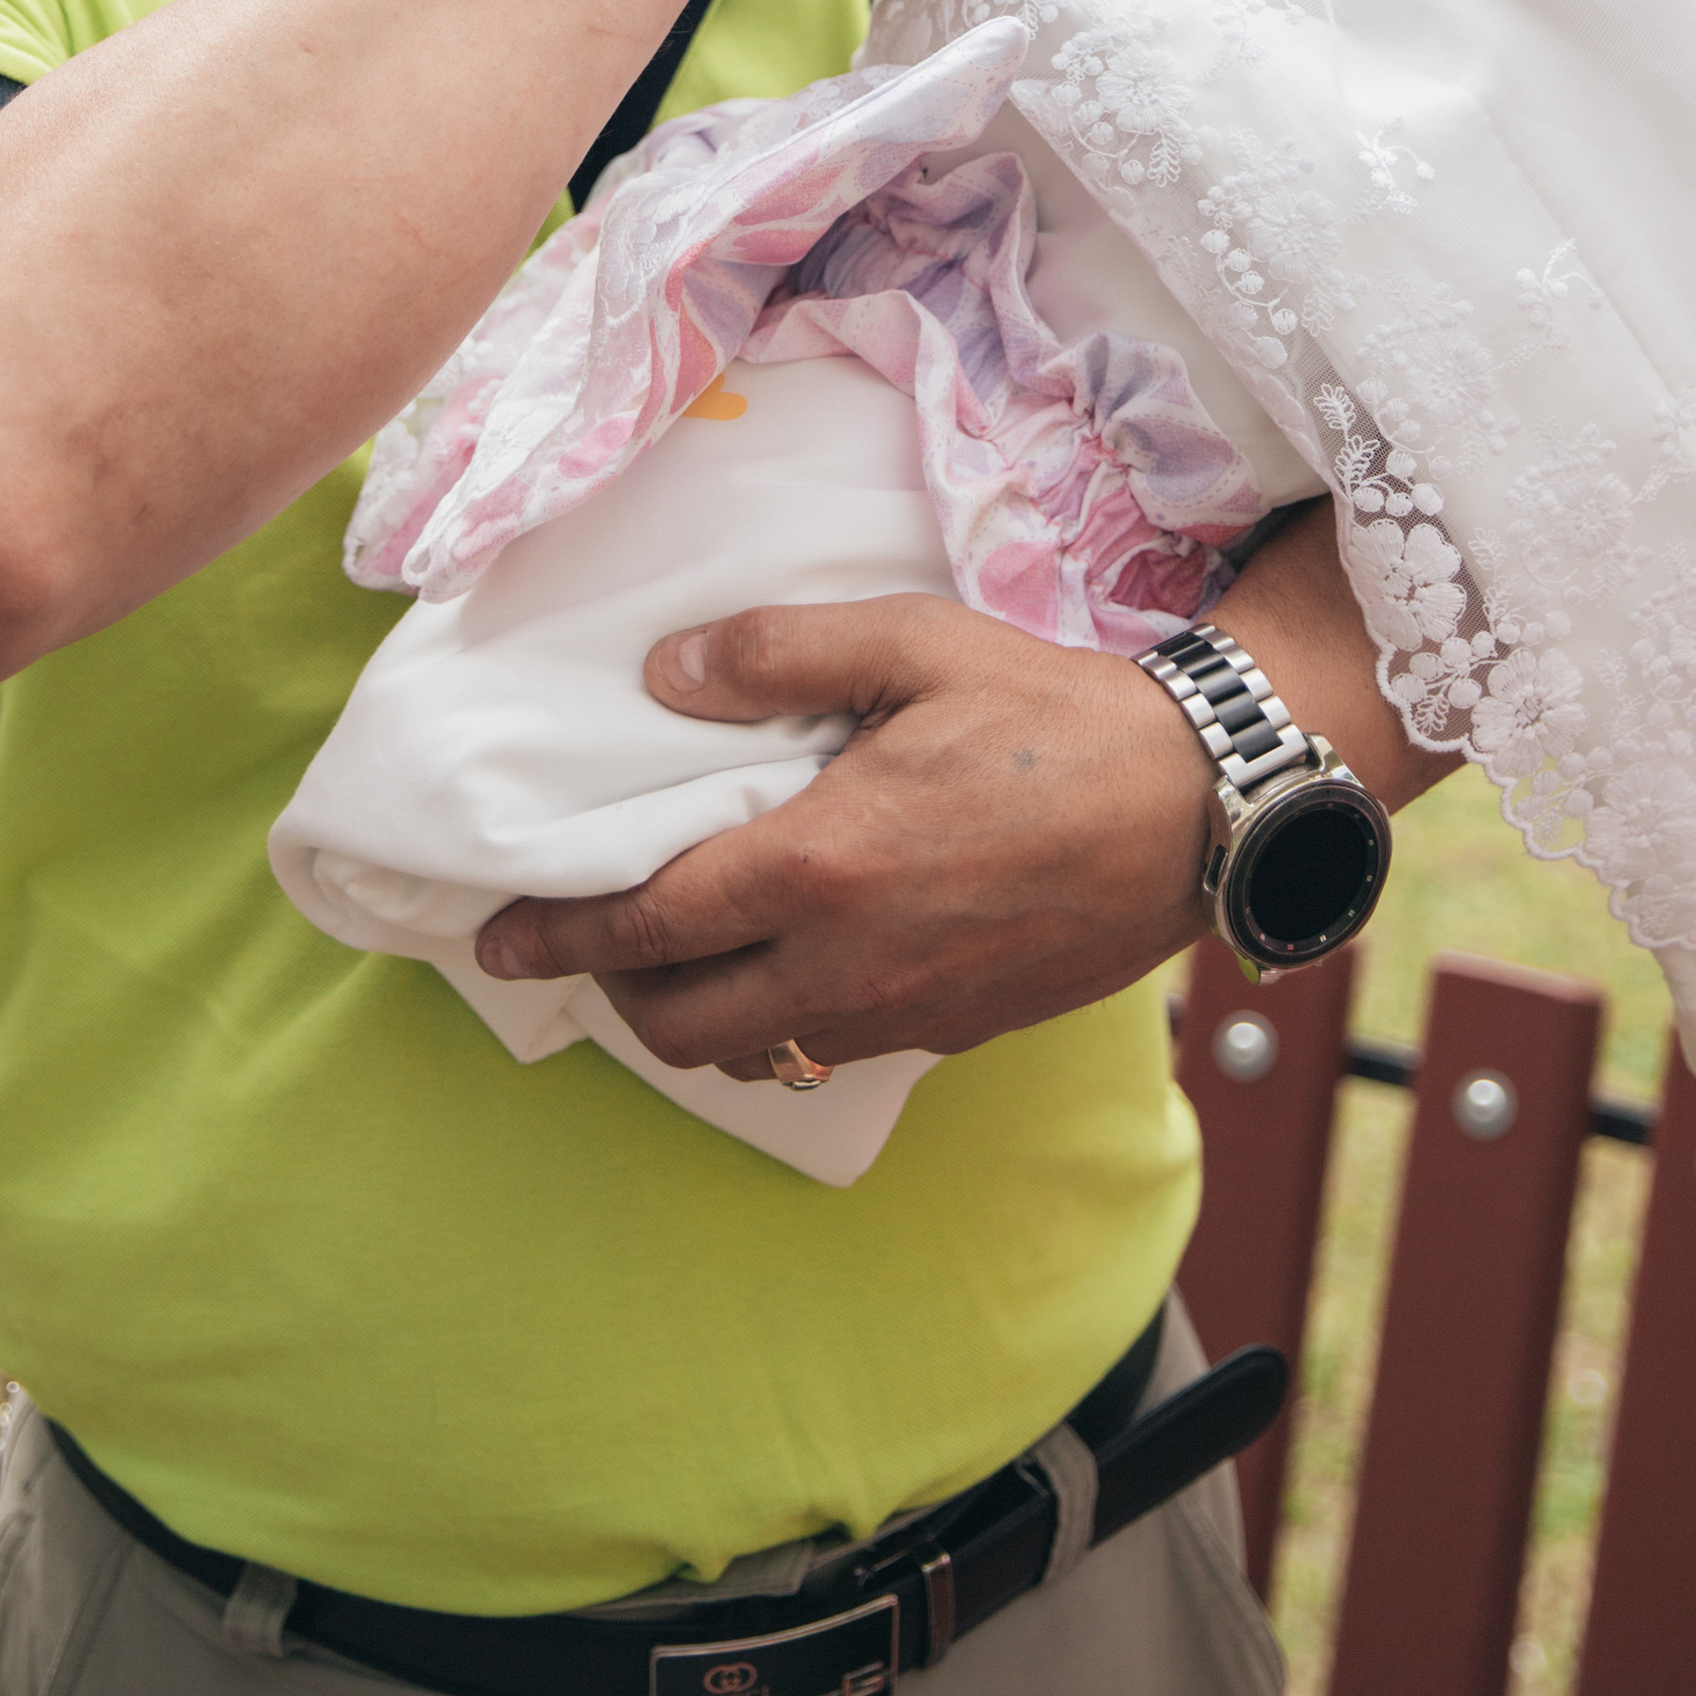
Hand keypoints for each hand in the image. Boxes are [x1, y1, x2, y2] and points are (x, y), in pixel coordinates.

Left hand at [470, 593, 1217, 1075]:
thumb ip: (779, 654)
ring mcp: (903, 1009)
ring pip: (755, 1052)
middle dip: (611, 992)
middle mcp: (846, 961)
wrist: (1199, 808)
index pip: (647, 924)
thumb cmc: (1054, 714)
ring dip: (695, 1017)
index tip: (496, 938)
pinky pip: (832, 1049)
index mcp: (819, 865)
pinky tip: (786, 968)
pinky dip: (779, 1025)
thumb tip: (665, 675)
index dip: (558, 935)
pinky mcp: (955, 1029)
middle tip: (582, 944)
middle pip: (679, 1022)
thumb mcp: (913, 643)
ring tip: (677, 957)